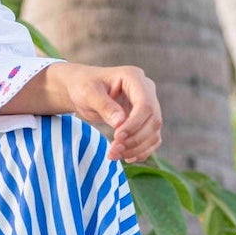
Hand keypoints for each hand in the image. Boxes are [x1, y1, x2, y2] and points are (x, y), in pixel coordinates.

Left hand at [47, 62, 161, 162]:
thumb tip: (120, 123)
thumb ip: (104, 106)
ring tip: (114, 155)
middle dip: (134, 139)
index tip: (116, 137)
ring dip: (137, 148)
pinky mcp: (145, 120)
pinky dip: (142, 151)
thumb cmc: (83, 86)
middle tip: (113, 150)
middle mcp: (146, 90)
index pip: (145, 104)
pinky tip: (126, 156)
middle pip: (153, 120)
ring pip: (154, 132)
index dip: (134, 124)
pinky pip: (152, 138)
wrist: (81, 90)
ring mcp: (148, 105)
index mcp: (134, 77)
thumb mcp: (88, 93)